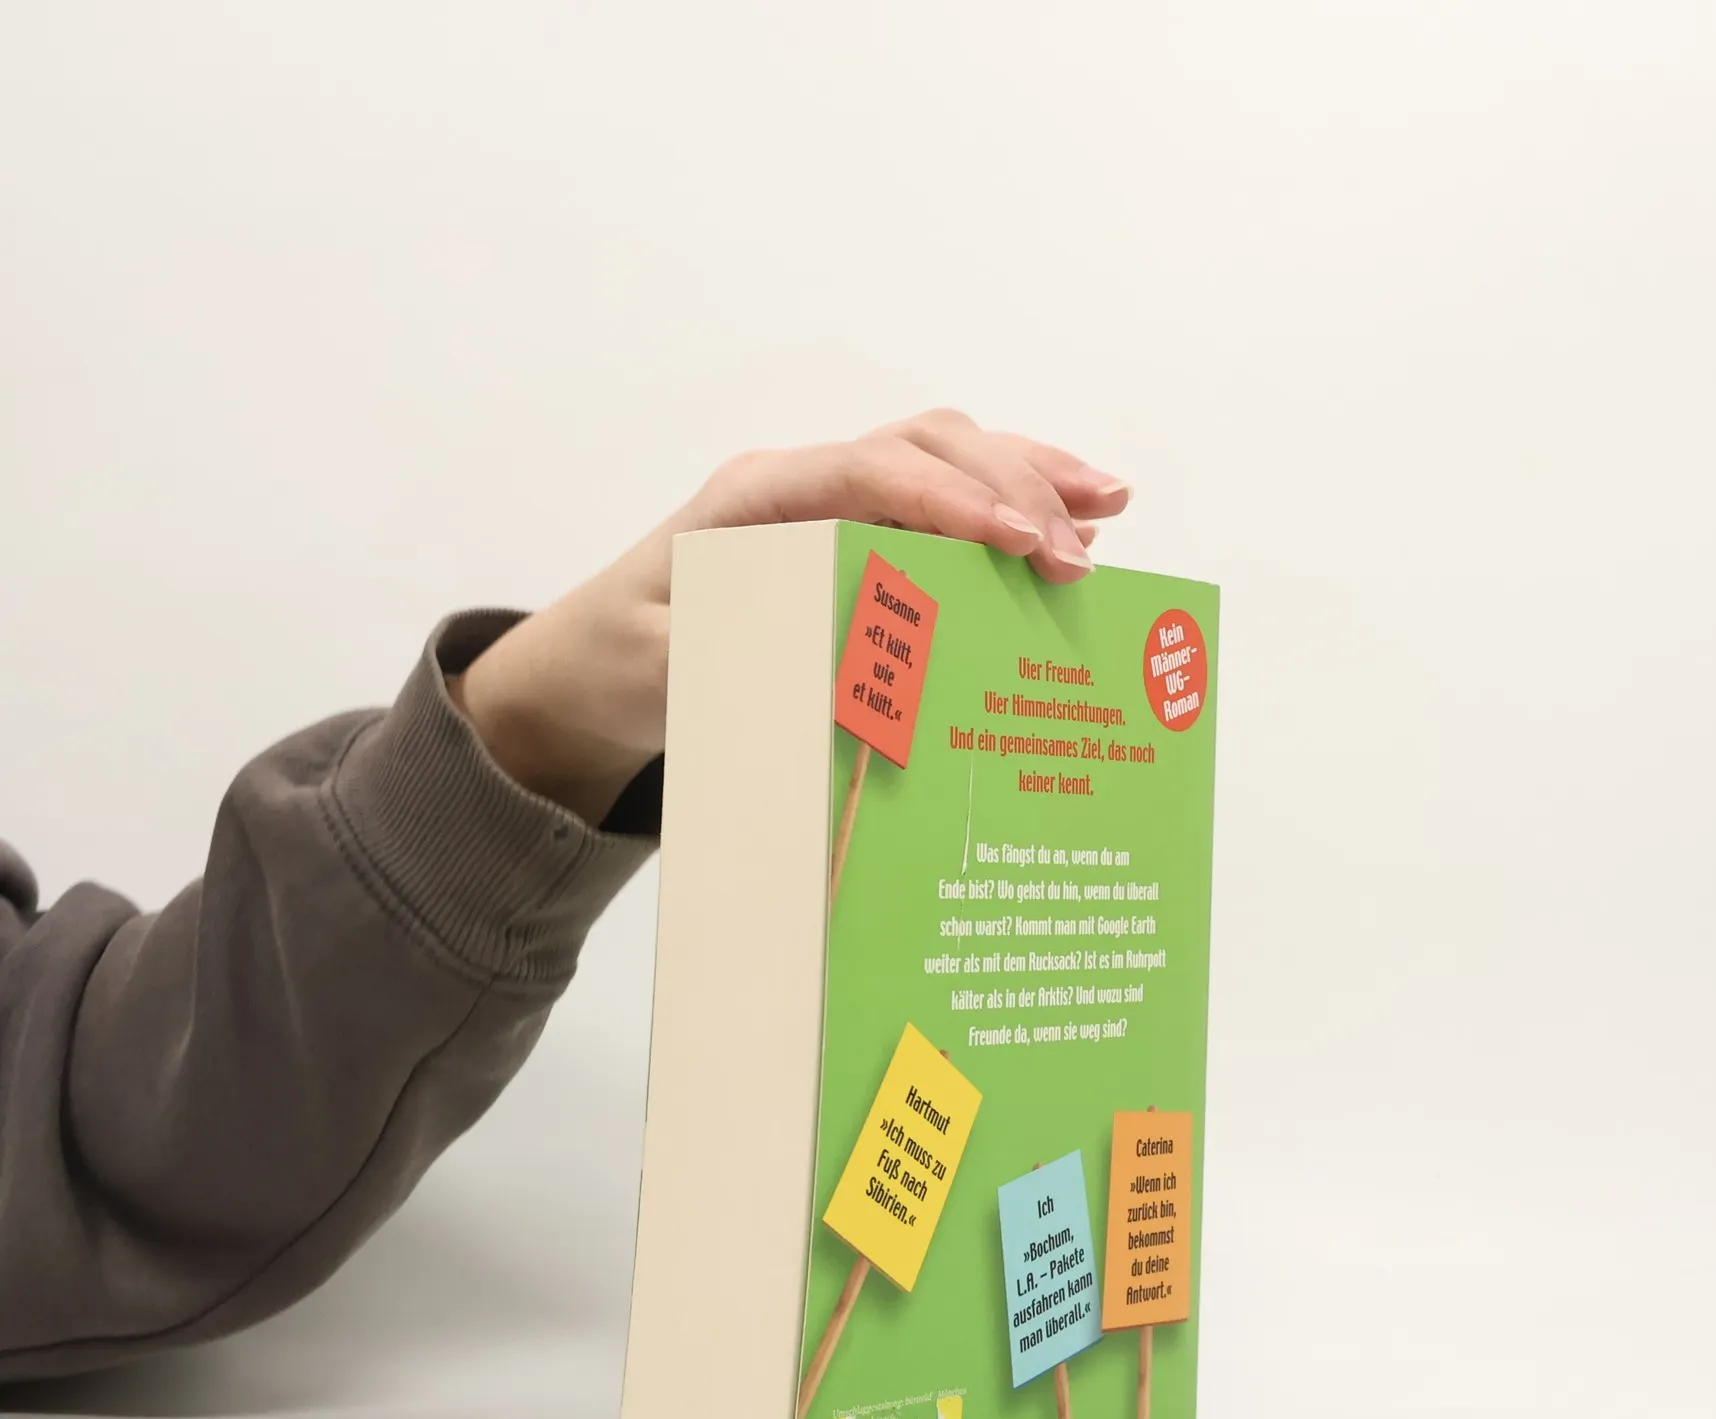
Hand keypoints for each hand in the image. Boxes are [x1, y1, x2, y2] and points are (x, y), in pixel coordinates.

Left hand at [446, 410, 1132, 823]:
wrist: (597, 663)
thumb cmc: (620, 656)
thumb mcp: (654, 666)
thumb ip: (727, 654)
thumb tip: (827, 667)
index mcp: (756, 497)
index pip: (870, 471)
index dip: (952, 499)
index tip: (1019, 544)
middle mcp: (807, 483)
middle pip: (928, 447)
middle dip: (1012, 488)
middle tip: (1078, 554)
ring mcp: (839, 504)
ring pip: (952, 461)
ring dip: (1032, 477)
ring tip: (1110, 506)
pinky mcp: (862, 537)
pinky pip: (949, 506)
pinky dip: (1014, 510)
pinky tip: (1074, 528)